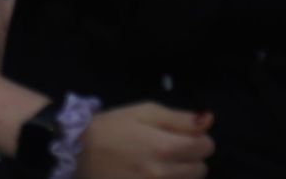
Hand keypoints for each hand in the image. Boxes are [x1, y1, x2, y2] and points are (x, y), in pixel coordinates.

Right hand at [76, 102, 213, 178]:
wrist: (76, 154)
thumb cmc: (111, 128)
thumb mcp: (143, 112)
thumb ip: (179, 118)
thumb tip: (209, 120)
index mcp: (167, 147)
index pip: (206, 146)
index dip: (196, 138)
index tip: (180, 135)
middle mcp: (166, 173)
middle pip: (201, 169)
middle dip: (190, 157)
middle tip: (167, 149)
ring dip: (181, 174)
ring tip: (158, 164)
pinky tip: (151, 176)